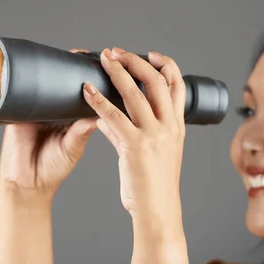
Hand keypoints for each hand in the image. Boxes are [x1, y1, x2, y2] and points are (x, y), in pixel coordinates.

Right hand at [0, 49, 98, 203]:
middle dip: (71, 68)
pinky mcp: (17, 112)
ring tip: (66, 57)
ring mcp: (34, 108)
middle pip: (61, 83)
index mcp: (68, 117)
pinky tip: (34, 74)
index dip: (89, 80)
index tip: (100, 67)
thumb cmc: (51, 168)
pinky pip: (20, 93)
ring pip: (43, 83)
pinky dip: (26, 82)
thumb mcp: (72, 147)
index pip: (80, 93)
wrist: (27, 184)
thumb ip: (81, 131)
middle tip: (84, 54)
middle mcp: (52, 109)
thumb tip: (98, 115)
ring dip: (52, 70)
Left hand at [82, 47, 186, 219]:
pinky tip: (86, 92)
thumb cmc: (153, 186)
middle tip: (116, 52)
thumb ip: (128, 132)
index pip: (178, 86)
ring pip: (136, 93)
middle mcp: (169, 127)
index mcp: (176, 127)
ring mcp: (154, 135)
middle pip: (157, 81)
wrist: (158, 212)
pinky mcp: (136, 146)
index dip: (166, 65)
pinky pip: (114, 117)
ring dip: (117, 72)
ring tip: (103, 59)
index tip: (151, 54)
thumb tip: (104, 119)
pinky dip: (98, 101)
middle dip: (136, 61)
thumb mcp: (150, 154)